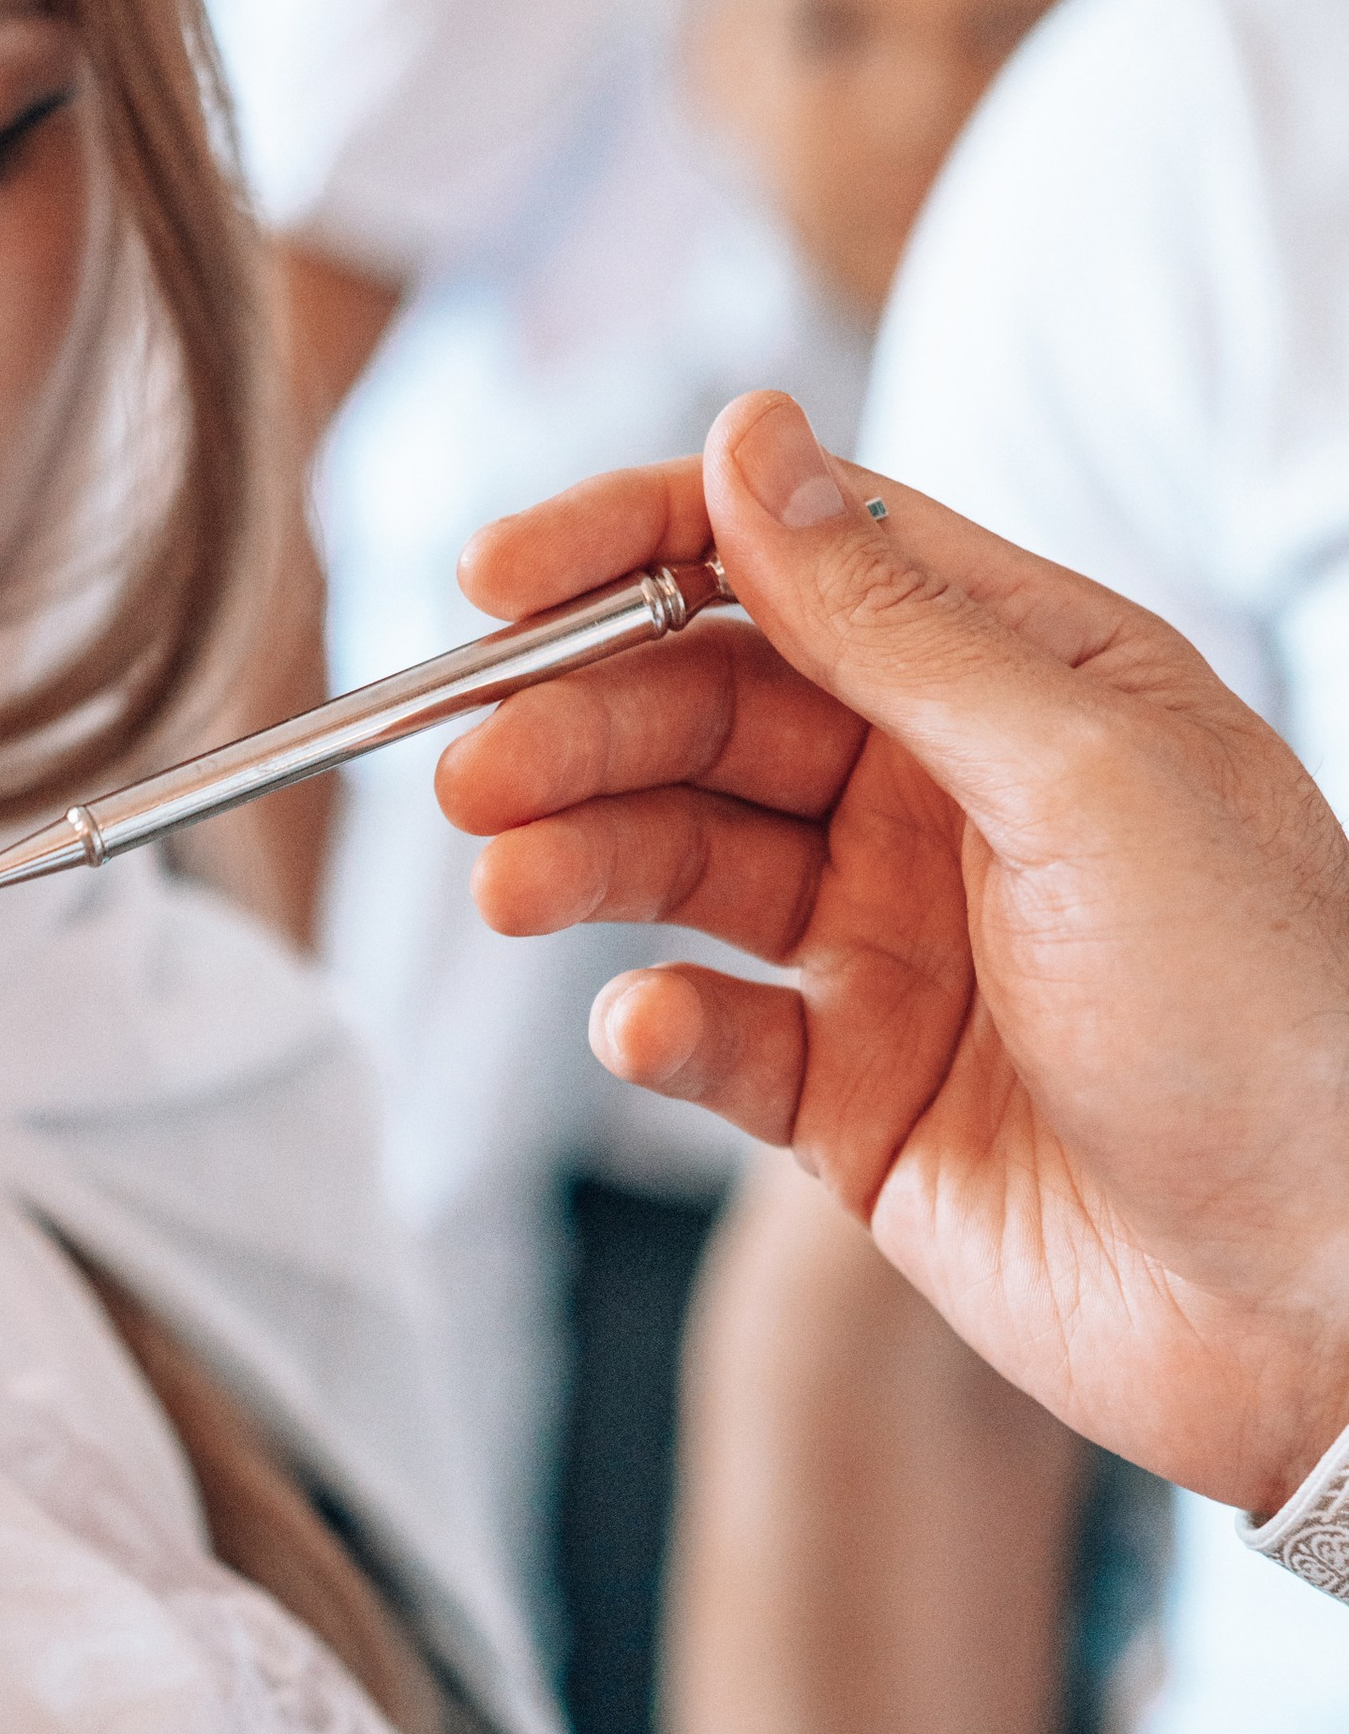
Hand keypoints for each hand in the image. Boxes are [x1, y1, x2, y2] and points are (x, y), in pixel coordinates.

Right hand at [436, 393, 1348, 1514]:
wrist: (1318, 1291)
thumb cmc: (1264, 1016)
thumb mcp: (1080, 771)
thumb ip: (894, 617)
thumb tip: (749, 442)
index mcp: (1027, 678)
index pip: (793, 559)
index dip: (633, 550)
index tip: (495, 578)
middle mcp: (948, 799)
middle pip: (709, 711)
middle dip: (577, 726)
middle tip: (470, 768)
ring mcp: (895, 951)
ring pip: (685, 865)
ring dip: (583, 861)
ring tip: (509, 887)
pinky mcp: (855, 1101)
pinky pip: (715, 1038)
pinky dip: (659, 1028)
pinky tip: (641, 1028)